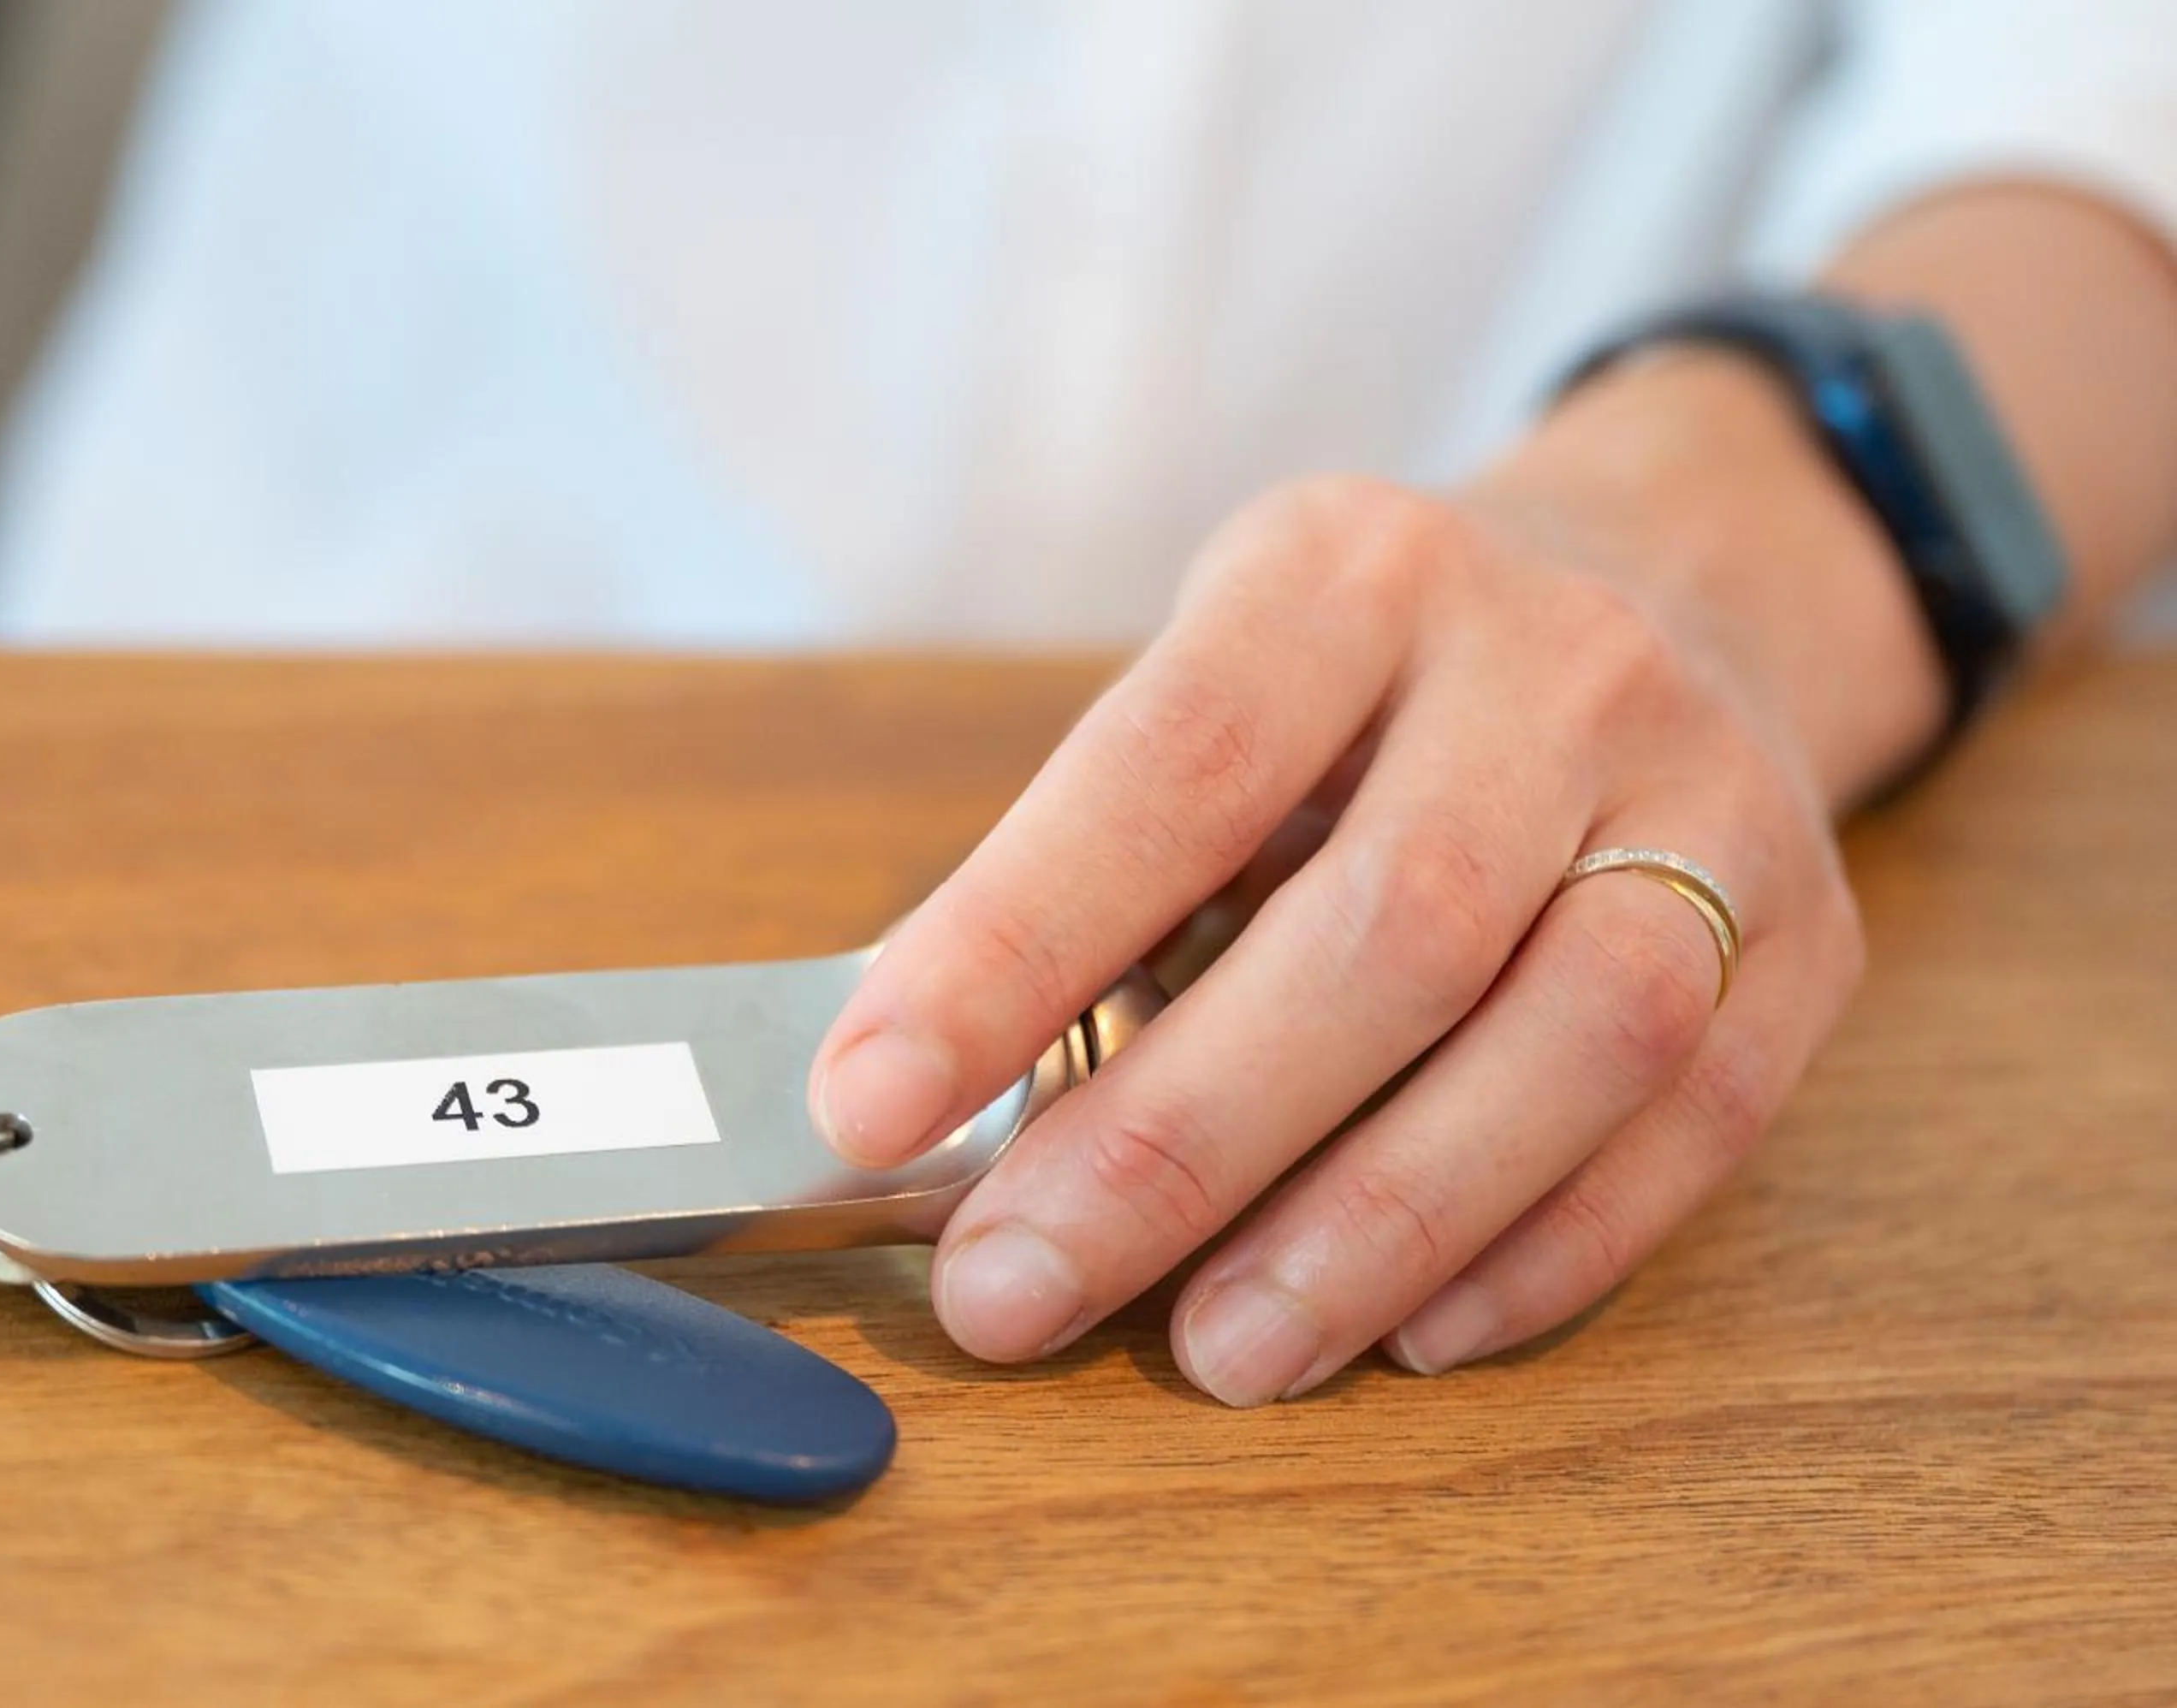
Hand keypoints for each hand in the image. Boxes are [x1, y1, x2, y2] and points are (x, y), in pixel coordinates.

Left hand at [809, 355, 1932, 1404]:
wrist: (1676, 588)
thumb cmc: (1371, 689)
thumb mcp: (1218, 692)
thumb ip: (1096, 878)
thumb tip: (923, 1109)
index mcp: (1347, 574)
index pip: (1167, 767)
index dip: (1010, 948)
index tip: (866, 1107)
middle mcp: (1550, 660)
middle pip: (1386, 931)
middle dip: (1177, 1144)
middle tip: (1013, 1291)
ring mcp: (1710, 793)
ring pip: (1575, 1037)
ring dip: (1374, 1225)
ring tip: (1218, 1352)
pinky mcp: (1812, 934)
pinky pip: (1697, 1123)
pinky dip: (1541, 1252)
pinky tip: (1405, 1331)